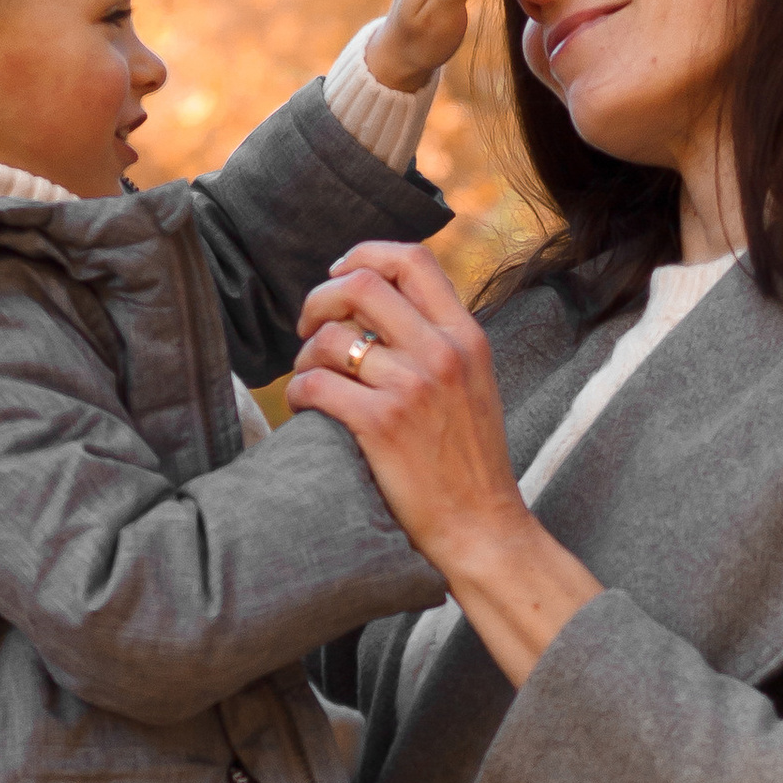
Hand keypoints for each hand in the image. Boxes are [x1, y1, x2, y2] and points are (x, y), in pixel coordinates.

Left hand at [287, 241, 603, 686]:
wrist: (482, 528)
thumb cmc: (469, 463)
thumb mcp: (473, 385)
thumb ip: (438, 342)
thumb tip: (379, 307)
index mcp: (466, 336)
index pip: (412, 259)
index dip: (363, 254)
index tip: (339, 275)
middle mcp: (442, 352)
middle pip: (360, 284)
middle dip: (318, 299)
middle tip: (308, 329)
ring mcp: (412, 387)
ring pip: (330, 338)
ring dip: (305, 356)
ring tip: (311, 380)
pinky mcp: (382, 424)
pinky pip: (316, 384)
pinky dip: (300, 393)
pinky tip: (308, 410)